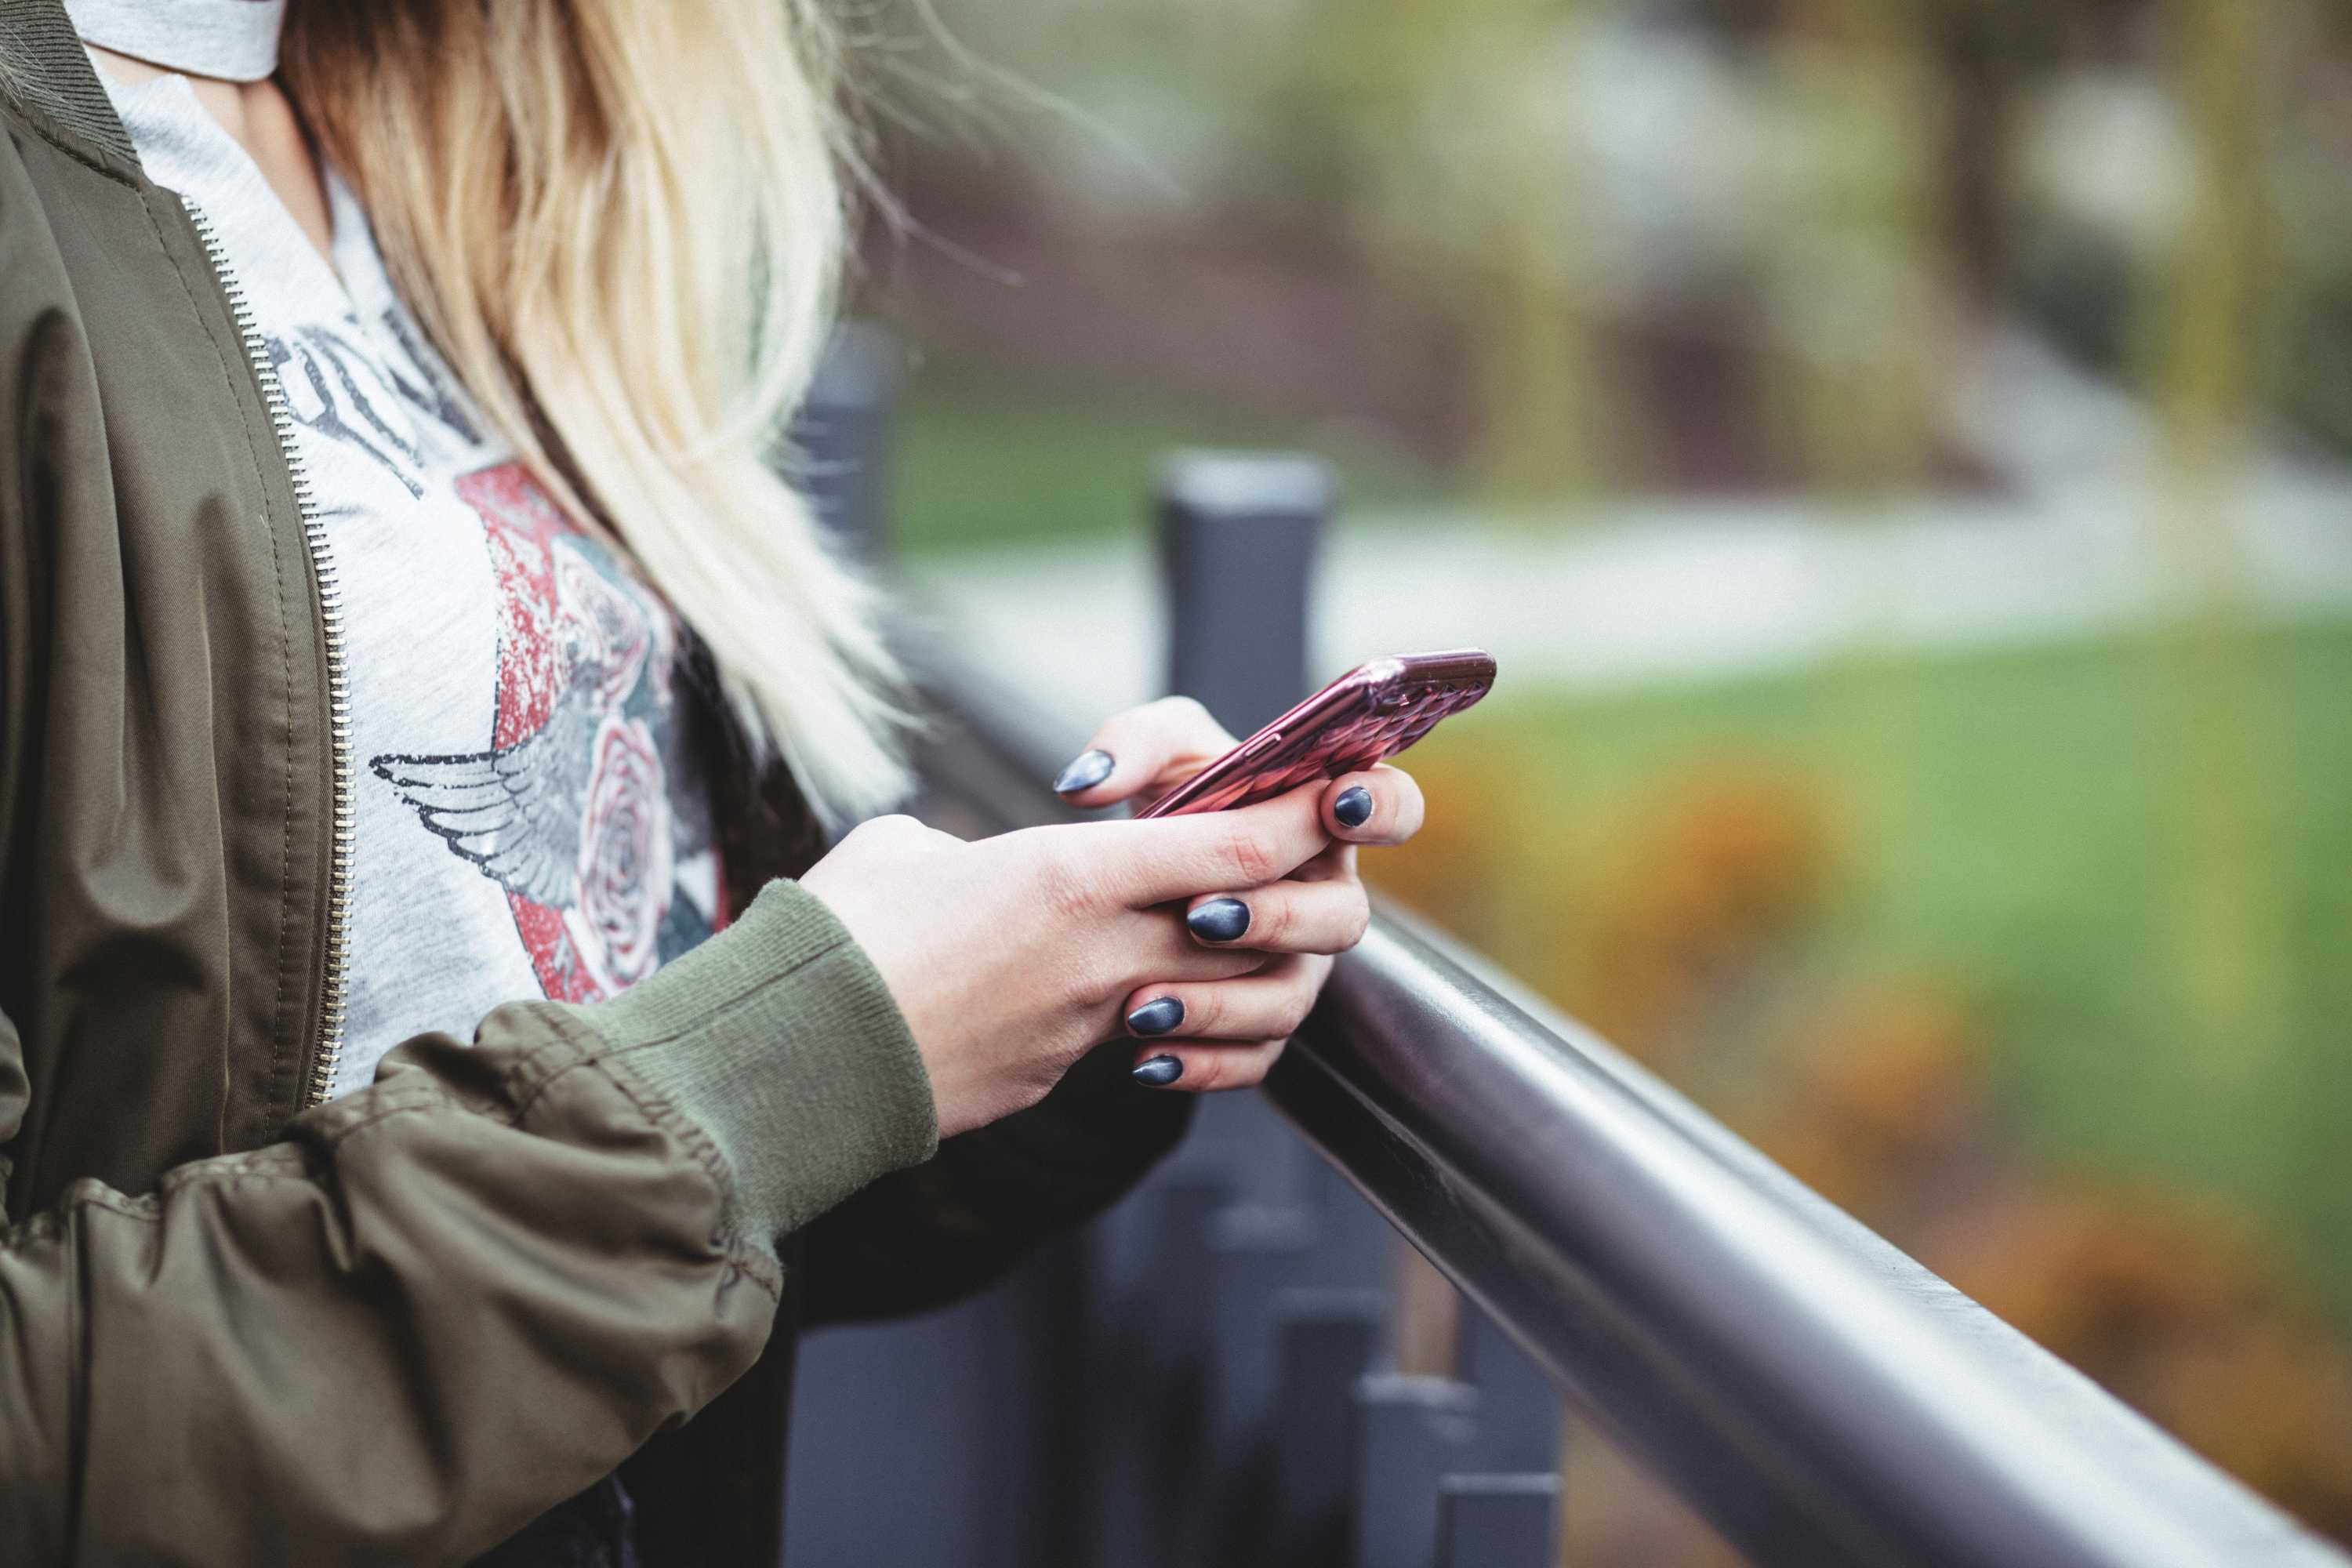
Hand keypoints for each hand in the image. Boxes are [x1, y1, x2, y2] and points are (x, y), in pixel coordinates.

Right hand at [801, 778, 1332, 1136]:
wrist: (795, 1060)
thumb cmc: (838, 934)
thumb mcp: (906, 851)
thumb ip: (968, 850)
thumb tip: (966, 869)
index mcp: (1072, 877)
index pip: (1234, 848)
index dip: (1297, 821)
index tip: (1329, 797)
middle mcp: (1102, 954)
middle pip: (1250, 926)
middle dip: (1286, 898)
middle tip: (1286, 868)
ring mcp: (1087, 1025)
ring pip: (1208, 992)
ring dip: (1226, 968)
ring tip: (1204, 938)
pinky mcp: (1056, 1075)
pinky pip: (1139, 1042)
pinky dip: (1155, 1019)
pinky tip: (1127, 1003)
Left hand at [1048, 697, 1425, 1092]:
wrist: (1130, 884)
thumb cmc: (1170, 801)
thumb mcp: (1154, 754)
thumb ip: (1131, 744)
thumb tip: (1088, 785)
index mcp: (1324, 821)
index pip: (1394, 808)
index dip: (1381, 807)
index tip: (1334, 804)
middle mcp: (1324, 898)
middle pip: (1343, 919)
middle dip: (1276, 918)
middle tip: (1200, 914)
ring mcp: (1298, 968)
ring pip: (1290, 1000)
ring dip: (1222, 1003)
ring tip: (1145, 1003)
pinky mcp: (1261, 1026)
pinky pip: (1252, 1059)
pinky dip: (1200, 1064)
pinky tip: (1147, 1059)